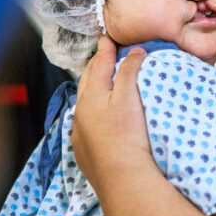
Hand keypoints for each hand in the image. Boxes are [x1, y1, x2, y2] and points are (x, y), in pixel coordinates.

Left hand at [71, 35, 153, 195]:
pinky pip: (84, 123)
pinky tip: (96, 118)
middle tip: (103, 55)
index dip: (106, 50)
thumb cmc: (127, 134)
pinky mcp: (84, 150)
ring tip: (98, 84)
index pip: (99, 65)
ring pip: (84, 103)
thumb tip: (135, 52)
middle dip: (95, 66)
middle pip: (87, 82)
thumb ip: (130, 71)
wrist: (121, 177)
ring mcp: (81, 132)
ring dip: (91, 90)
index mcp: (92, 95)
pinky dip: (90, 113)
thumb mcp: (130, 97)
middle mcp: (81, 111)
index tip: (108, 38)